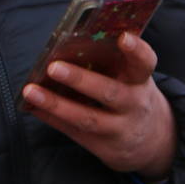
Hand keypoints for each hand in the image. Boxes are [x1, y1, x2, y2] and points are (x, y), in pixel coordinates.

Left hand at [21, 32, 175, 178]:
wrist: (153, 141)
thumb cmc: (130, 95)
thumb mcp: (130, 79)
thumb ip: (110, 63)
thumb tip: (66, 42)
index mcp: (140, 81)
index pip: (144, 63)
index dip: (136, 50)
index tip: (124, 37)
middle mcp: (134, 105)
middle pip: (110, 92)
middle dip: (80, 80)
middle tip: (53, 67)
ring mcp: (120, 129)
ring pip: (88, 118)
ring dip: (56, 105)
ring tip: (31, 91)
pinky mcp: (105, 147)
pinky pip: (73, 132)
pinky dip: (51, 118)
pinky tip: (32, 106)